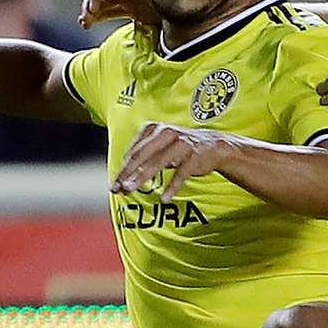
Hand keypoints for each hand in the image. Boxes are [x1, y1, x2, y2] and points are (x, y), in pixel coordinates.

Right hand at [78, 0, 159, 29]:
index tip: (91, 7)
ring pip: (102, 2)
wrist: (184, 10)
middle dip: (90, 3)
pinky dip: (99, 17)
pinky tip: (89, 24)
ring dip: (91, 11)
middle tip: (86, 18)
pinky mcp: (130, 7)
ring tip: (85, 24)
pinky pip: (109, 11)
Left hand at [114, 122, 235, 201]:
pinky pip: (181, 174)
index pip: (134, 151)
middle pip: (142, 155)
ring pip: (158, 162)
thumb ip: (143, 157)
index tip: (115, 183)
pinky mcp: (194, 156)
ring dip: (142, 178)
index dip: (123, 169)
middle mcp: (167, 133)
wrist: (213, 146)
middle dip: (128, 173)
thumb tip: (121, 177)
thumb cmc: (180, 147)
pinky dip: (172, 187)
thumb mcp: (160, 146)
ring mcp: (182, 144)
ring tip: (131, 190)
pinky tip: (164, 198)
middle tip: (119, 188)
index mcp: (155, 129)